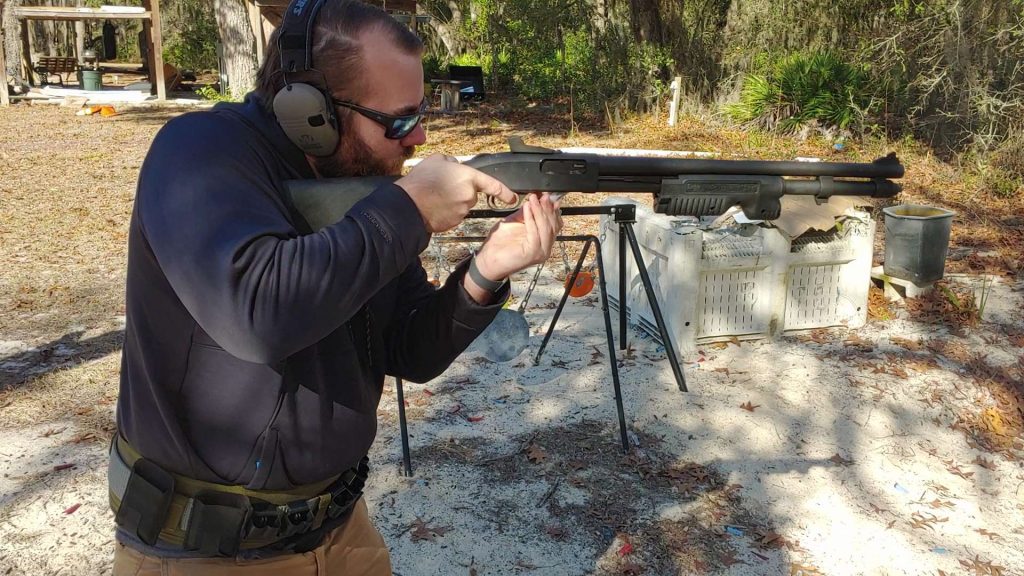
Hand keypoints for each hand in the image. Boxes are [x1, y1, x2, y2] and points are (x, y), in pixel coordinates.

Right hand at [395, 154, 516, 232]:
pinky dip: (446, 212)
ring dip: (452, 201)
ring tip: (435, 196)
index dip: (506, 192)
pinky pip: (454, 216)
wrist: (407, 205)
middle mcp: (469, 196)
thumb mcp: (436, 160)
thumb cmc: (420, 182)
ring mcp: (462, 211)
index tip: (513, 198)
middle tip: (442, 187)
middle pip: (472, 194)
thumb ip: (451, 161)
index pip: (493, 185)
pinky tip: (434, 206)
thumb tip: (454, 165)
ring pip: (462, 206)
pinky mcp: (454, 223)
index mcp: (468, 177)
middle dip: (461, 191)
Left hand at [473, 193, 562, 281]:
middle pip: (552, 225)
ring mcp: (541, 252)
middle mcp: (545, 247)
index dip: (551, 208)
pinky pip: (535, 233)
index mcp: (544, 240)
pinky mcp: (533, 254)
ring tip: (533, 198)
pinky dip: (531, 219)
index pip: (554, 222)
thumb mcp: (516, 222)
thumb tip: (536, 198)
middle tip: (541, 195)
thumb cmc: (500, 243)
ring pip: (546, 229)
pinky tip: (526, 208)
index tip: (545, 194)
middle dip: (547, 208)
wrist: (487, 260)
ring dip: (539, 211)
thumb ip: (527, 213)